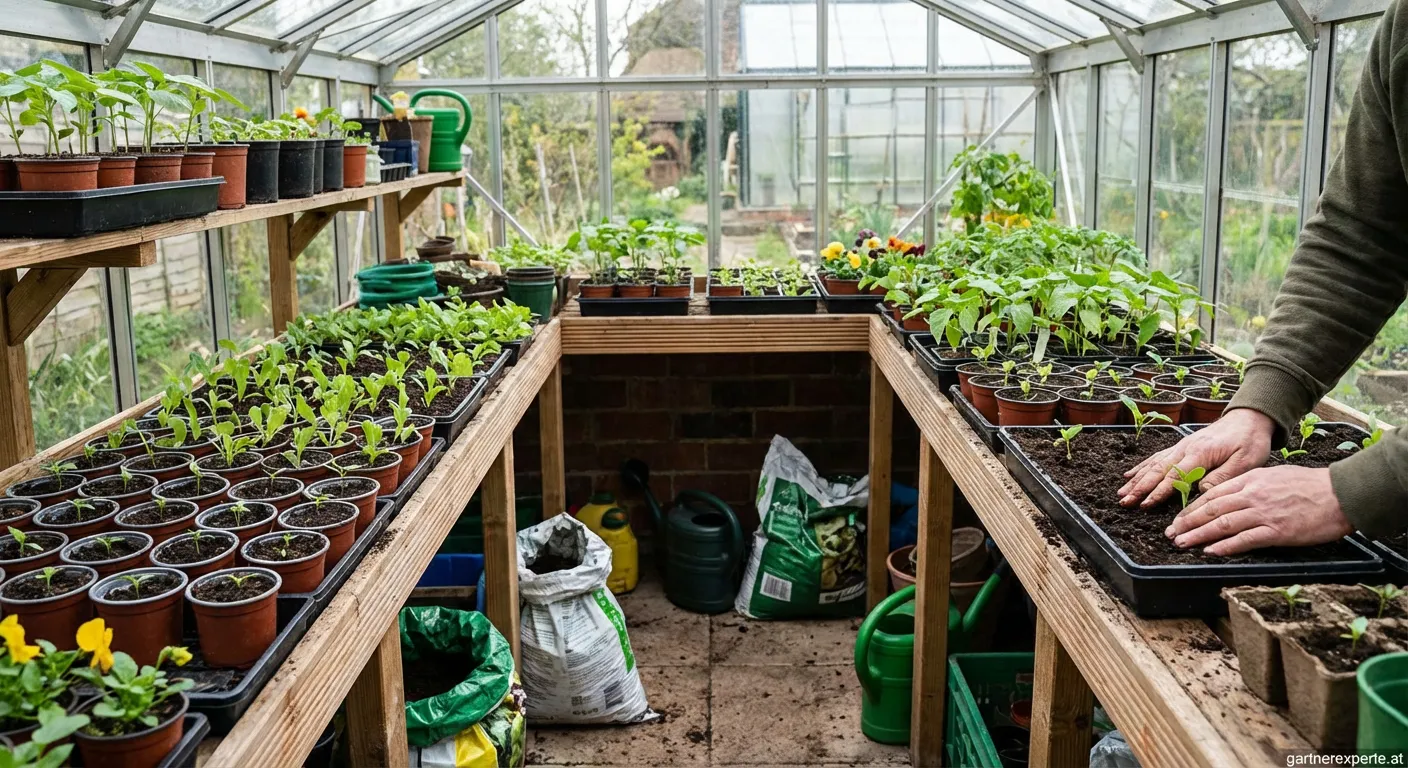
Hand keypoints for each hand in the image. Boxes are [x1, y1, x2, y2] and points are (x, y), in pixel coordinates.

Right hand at [1118, 409, 1274, 507]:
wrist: (1249, 418)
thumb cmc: (1249, 441)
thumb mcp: (1246, 461)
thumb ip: (1222, 476)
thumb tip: (1200, 491)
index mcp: (1200, 453)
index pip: (1175, 476)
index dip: (1158, 492)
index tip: (1145, 505)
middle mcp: (1185, 449)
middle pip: (1157, 470)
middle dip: (1139, 487)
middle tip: (1124, 502)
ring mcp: (1181, 446)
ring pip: (1153, 464)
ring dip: (1136, 479)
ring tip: (1121, 493)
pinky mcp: (1181, 446)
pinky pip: (1157, 457)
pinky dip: (1142, 467)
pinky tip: (1130, 475)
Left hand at [1164, 465, 1351, 554]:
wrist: (1339, 494)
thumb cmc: (1309, 485)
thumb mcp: (1273, 476)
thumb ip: (1250, 484)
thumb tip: (1230, 495)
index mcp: (1250, 480)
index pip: (1212, 494)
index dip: (1192, 508)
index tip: (1178, 518)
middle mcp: (1252, 495)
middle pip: (1211, 509)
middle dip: (1187, 522)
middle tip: (1171, 533)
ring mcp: (1263, 513)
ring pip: (1222, 524)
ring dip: (1198, 535)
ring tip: (1182, 543)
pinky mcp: (1276, 531)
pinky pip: (1244, 539)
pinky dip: (1224, 546)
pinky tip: (1210, 552)